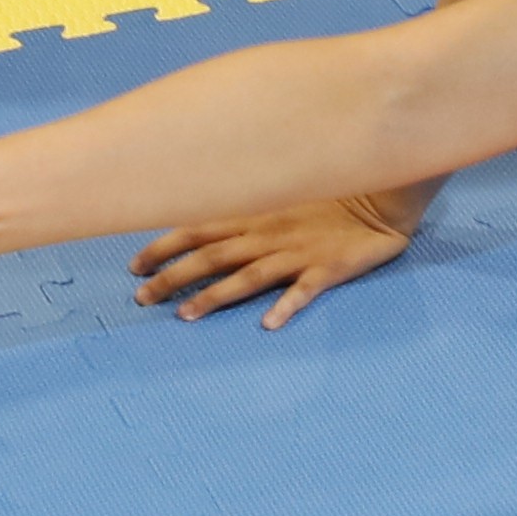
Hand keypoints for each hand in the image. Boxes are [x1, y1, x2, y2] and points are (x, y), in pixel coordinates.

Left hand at [131, 185, 415, 325]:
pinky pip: (306, 289)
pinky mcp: (329, 268)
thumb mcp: (283, 192)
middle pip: (212, 256)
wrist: (382, 191)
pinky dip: (287, 305)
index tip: (134, 266)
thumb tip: (205, 219)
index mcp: (255, 215)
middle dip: (174, 276)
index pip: (198, 229)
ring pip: (248, 276)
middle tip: (142, 298)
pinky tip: (270, 324)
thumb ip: (249, 207)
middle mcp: (268, 234)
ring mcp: (298, 253)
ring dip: (214, 296)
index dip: (164, 246)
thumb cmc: (330, 192)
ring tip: (186, 315)